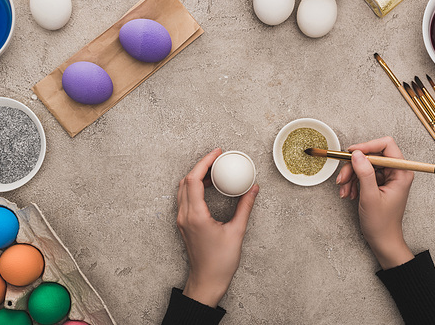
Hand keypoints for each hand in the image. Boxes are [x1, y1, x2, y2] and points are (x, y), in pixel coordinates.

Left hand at [177, 148, 258, 306]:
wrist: (206, 282)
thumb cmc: (220, 262)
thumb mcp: (237, 232)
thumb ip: (245, 207)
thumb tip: (253, 189)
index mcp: (195, 215)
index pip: (194, 179)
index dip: (204, 162)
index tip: (217, 153)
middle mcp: (184, 215)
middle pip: (186, 180)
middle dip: (201, 165)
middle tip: (217, 158)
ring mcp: (181, 220)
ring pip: (183, 189)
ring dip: (197, 176)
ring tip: (215, 170)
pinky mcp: (184, 224)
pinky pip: (185, 198)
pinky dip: (195, 187)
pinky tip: (210, 187)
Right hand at [336, 137, 414, 269]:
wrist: (382, 239)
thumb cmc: (381, 223)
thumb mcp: (370, 196)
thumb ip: (364, 173)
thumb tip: (357, 154)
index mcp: (401, 172)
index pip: (386, 146)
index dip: (367, 146)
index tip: (351, 153)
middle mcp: (395, 172)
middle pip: (371, 156)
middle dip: (354, 166)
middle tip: (342, 178)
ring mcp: (386, 177)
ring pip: (363, 165)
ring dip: (350, 177)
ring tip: (344, 190)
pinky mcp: (378, 183)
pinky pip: (362, 174)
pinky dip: (352, 182)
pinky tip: (348, 193)